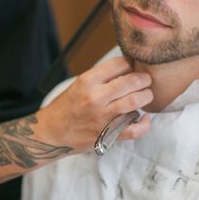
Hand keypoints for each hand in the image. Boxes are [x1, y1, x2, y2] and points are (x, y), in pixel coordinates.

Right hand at [35, 56, 152, 151]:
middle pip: (131, 81)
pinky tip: (144, 118)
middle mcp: (96, 97)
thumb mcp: (79, 84)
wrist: (52, 133)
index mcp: (87, 81)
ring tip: (146, 95)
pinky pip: (134, 129)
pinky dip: (144, 124)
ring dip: (145, 96)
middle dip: (144, 79)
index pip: (120, 64)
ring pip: (135, 102)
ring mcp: (103, 117)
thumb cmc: (66, 107)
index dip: (130, 64)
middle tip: (146, 80)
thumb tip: (128, 67)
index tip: (133, 67)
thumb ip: (102, 77)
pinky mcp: (108, 135)